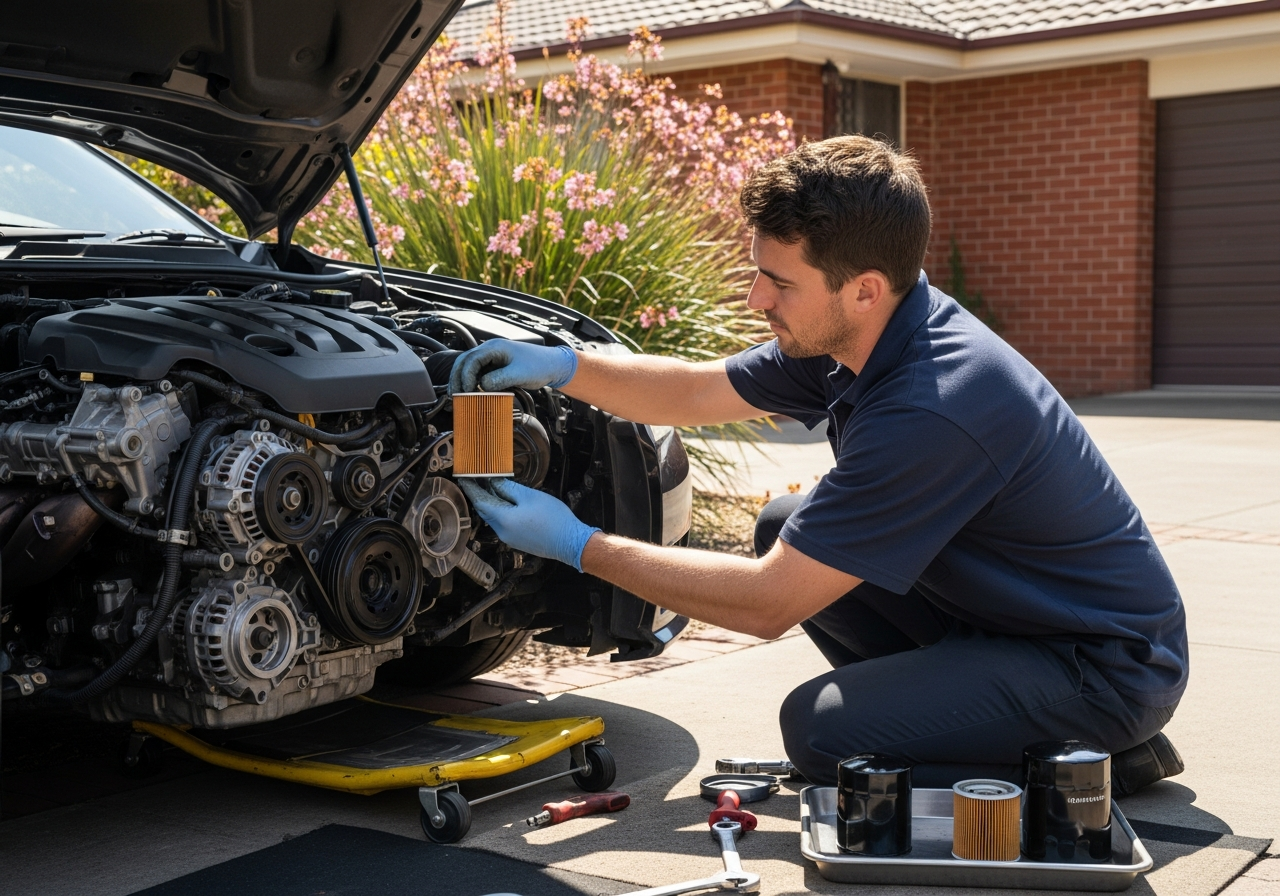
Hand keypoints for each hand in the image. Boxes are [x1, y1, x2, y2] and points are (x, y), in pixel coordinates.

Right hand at [449, 339, 577, 394]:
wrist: (552, 365)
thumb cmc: (539, 365)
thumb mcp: (519, 374)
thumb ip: (500, 379)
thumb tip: (481, 386)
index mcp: (495, 347)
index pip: (471, 359)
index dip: (466, 376)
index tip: (467, 391)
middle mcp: (490, 350)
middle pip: (464, 361)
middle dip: (457, 378)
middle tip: (454, 395)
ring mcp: (492, 358)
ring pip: (468, 367)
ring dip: (461, 380)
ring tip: (457, 396)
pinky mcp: (495, 367)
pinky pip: (477, 373)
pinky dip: (471, 382)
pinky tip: (469, 394)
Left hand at [460, 479, 598, 570]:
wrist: (570, 543)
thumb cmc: (553, 519)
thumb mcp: (531, 497)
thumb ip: (510, 489)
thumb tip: (495, 483)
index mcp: (503, 519)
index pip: (480, 501)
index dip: (472, 488)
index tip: (465, 478)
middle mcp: (502, 532)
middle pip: (485, 511)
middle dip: (480, 496)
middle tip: (477, 481)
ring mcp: (510, 539)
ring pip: (494, 519)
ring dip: (492, 505)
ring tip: (492, 489)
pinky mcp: (518, 542)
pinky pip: (504, 525)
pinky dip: (502, 513)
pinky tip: (508, 505)